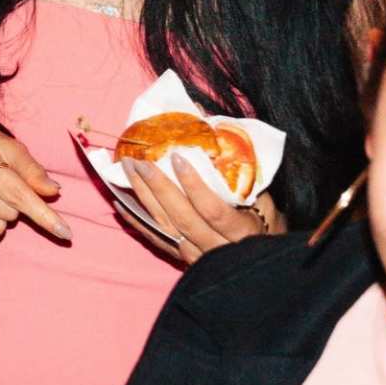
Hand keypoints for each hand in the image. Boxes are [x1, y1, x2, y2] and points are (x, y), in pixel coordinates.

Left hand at [121, 141, 278, 264]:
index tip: (177, 157)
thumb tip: (207, 120)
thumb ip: (241, 167)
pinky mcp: (183, 261)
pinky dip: (138, 223)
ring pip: (166, 228)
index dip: (194, 184)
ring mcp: (198, 258)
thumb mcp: (263, 197)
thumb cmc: (265, 222)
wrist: (262, 264)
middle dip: (159, 187)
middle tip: (140, 159)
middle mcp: (218, 249)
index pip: (213, 209)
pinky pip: (157, 241)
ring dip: (144, 198)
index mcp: (243, 231)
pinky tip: (120, 204)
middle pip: (183, 218)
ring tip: (128, 171)